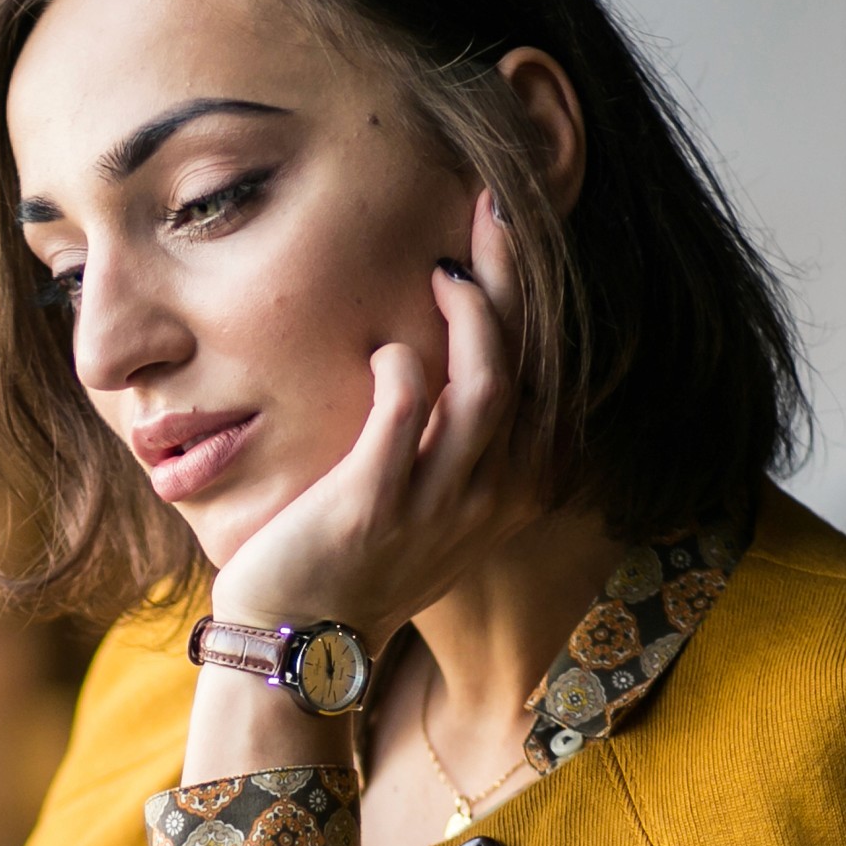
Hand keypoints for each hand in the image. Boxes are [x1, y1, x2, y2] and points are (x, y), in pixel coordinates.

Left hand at [206, 187, 526, 634]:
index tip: (516, 228)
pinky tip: (385, 351)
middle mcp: (490, 493)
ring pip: (488, 388)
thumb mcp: (429, 499)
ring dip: (472, 319)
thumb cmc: (356, 558)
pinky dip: (401, 372)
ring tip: (445, 271)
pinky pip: (403, 419)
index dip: (538, 296)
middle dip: (515, 278)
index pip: (544, 372)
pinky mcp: (373, 505)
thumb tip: (441, 354)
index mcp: (512, 485)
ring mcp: (436, 502)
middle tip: (494, 205)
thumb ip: (451, 436)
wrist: (300, 640)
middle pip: (527, 364)